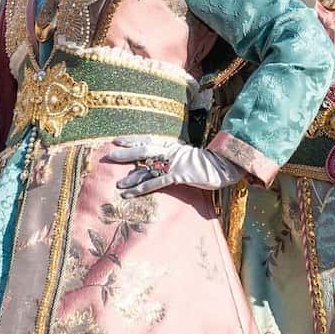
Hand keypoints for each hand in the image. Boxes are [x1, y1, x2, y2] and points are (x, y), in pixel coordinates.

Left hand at [103, 137, 244, 197]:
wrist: (224, 165)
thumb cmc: (209, 163)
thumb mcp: (191, 157)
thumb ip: (178, 158)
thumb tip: (170, 163)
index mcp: (173, 146)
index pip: (149, 140)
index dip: (133, 140)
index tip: (118, 140)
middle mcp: (170, 152)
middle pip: (143, 151)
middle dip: (126, 154)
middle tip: (110, 156)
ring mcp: (173, 163)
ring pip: (146, 169)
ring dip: (131, 178)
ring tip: (118, 184)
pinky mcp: (177, 175)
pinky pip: (155, 182)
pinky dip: (140, 188)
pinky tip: (129, 194)